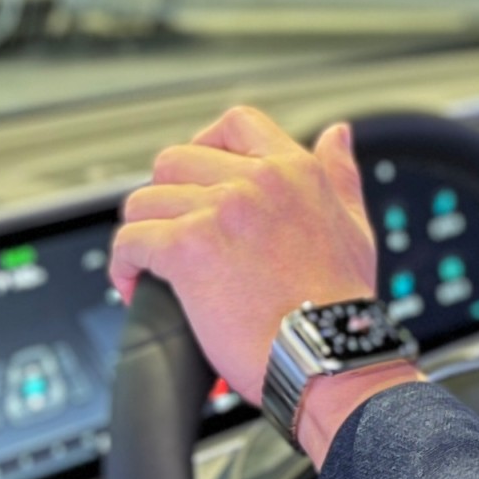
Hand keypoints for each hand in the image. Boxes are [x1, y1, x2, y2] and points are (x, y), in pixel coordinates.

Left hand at [109, 107, 378, 403]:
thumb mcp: (355, 225)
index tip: (198, 178)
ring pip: (145, 200)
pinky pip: (130, 241)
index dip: (206, 145)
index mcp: (294, 171)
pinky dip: (123, 266)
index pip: (235, 125)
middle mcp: (255, 181)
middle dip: (165, 196)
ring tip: (151, 264)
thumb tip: (336, 135)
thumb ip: (341, 174)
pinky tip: (135, 286)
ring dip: (142, 232)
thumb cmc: (341, 304)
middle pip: (176, 161)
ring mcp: (219, 211)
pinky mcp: (188, 248)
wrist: (327, 354)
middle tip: (172, 231)